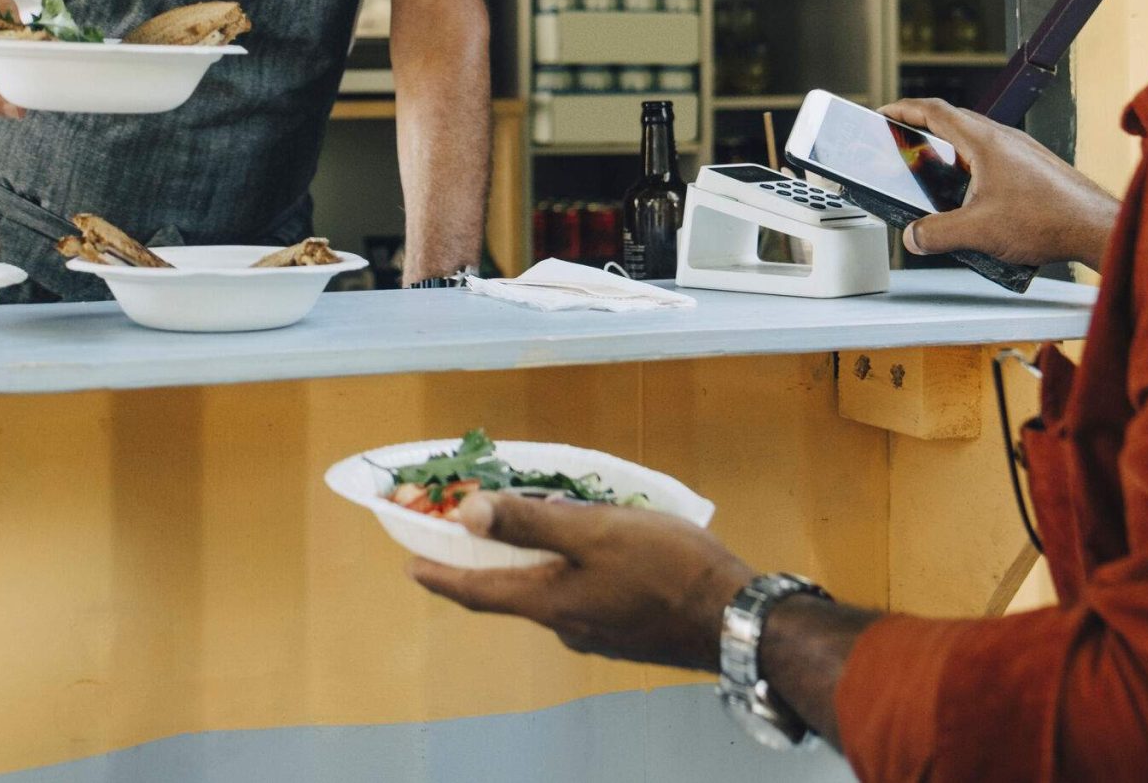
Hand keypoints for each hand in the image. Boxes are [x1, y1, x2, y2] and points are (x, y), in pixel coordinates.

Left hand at [407, 493, 755, 671]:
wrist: (736, 620)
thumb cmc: (665, 568)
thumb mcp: (595, 532)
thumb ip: (532, 523)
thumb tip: (467, 515)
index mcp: (548, 603)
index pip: (478, 592)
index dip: (442, 575)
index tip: (411, 565)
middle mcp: (565, 626)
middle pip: (514, 590)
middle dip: (495, 558)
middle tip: (483, 524)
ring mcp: (598, 633)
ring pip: (554, 589)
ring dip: (542, 559)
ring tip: (554, 518)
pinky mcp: (627, 631)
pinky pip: (585, 595)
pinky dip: (575, 568)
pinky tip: (601, 546)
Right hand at [881, 97, 1119, 268]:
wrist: (1095, 226)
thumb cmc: (1049, 219)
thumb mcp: (978, 231)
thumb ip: (937, 233)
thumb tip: (914, 236)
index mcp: (984, 141)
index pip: (935, 110)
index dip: (905, 109)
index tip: (886, 112)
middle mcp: (1004, 139)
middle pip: (955, 122)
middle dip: (924, 130)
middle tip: (904, 143)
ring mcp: (1022, 152)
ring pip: (976, 142)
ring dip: (951, 152)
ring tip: (935, 177)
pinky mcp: (1035, 168)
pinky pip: (994, 158)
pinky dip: (974, 169)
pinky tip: (974, 199)